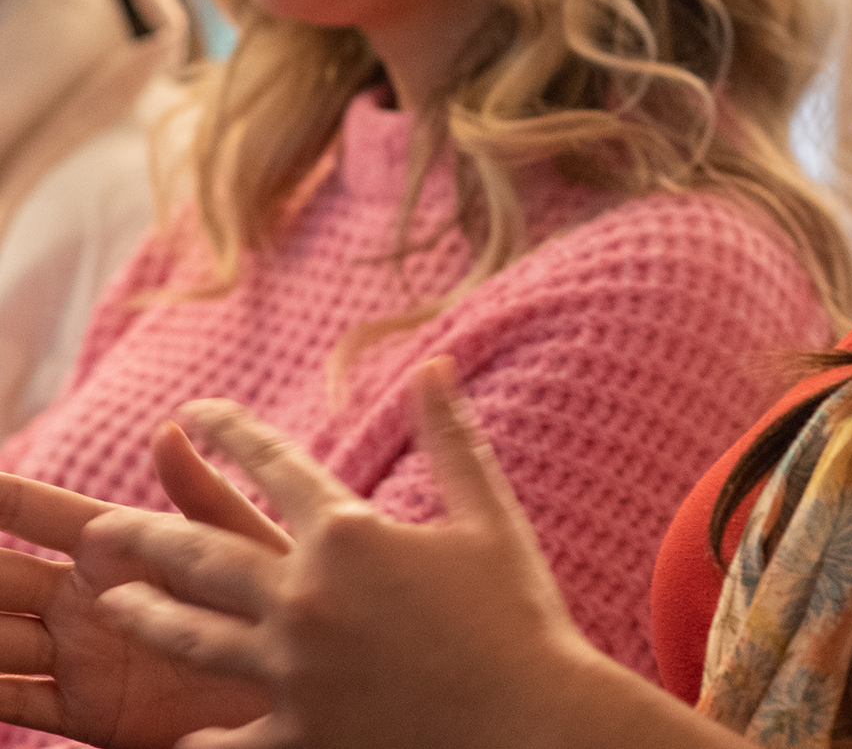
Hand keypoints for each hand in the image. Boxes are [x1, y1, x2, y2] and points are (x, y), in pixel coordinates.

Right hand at [0, 427, 277, 747]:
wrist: (307, 683)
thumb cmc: (287, 600)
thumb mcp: (245, 543)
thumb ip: (201, 496)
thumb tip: (170, 427)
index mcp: (123, 545)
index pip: (39, 513)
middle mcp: (89, 596)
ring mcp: (81, 654)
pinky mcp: (88, 711)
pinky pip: (15, 700)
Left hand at [85, 361, 676, 748]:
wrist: (531, 723)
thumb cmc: (518, 613)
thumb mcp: (486, 514)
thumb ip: (450, 436)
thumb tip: (433, 362)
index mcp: (350, 534)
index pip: (274, 465)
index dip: (231, 433)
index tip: (197, 414)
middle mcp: (306, 597)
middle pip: (201, 556)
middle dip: (146, 535)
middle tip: (100, 528)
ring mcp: (294, 672)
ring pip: (193, 638)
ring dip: (147, 616)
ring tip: (115, 604)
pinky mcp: (298, 738)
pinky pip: (225, 740)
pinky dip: (200, 737)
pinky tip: (183, 732)